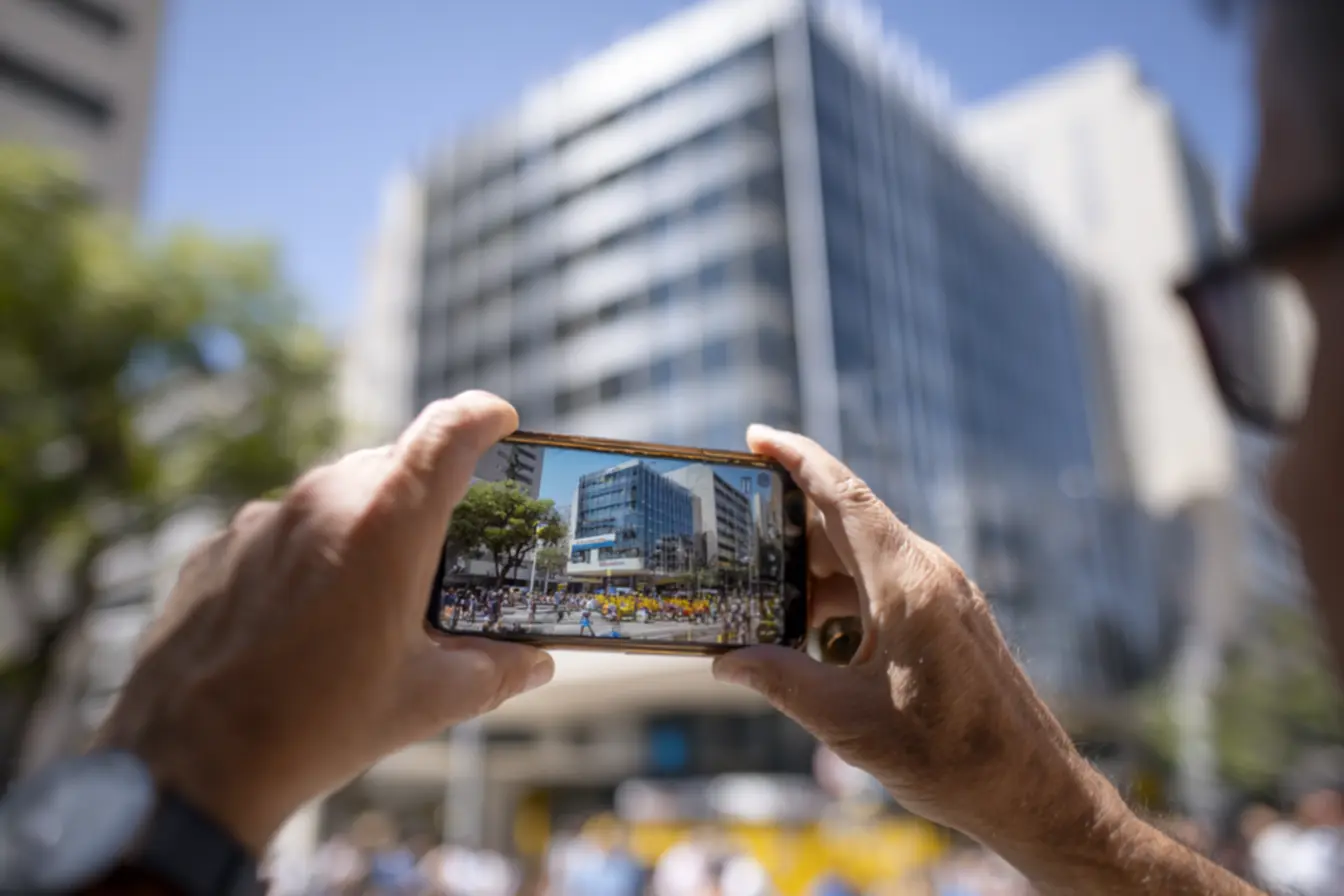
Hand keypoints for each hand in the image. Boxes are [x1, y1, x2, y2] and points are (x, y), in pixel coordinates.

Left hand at [96, 393, 554, 854]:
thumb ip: (493, 671)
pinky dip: (307, 558)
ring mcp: (261, 522)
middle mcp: (322, 501)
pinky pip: (279, 532)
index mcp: (387, 523)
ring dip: (363, 530)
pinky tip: (304, 621)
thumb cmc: (317, 727)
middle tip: (444, 551)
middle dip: (425, 497)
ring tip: (369, 602)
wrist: (188, 768)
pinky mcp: (216, 549)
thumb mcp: (425, 701)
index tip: (501, 420)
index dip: (482, 416)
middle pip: (391, 466)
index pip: (448, 432)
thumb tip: (533, 664)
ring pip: (333, 498)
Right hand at [713, 425, 1123, 849]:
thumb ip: (779, 680)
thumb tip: (725, 661)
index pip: (844, 496)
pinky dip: (844, 593)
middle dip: (788, 522)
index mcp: (906, 583)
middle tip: (733, 529)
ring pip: (865, 555)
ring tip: (761, 591)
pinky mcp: (951, 614)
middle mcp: (929, 572)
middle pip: (847, 521)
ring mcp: (944, 591)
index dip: (797, 458)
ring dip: (814, 567)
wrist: (1031, 790)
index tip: (756, 436)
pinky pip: (885, 582)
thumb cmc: (948, 756)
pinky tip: (811, 629)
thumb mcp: (846, 722)